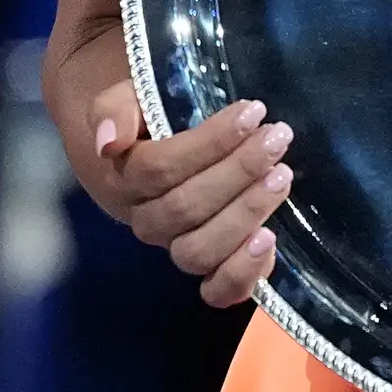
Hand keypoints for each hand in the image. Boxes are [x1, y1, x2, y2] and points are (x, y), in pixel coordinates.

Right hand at [89, 85, 290, 307]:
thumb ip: (115, 110)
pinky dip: (243, 273)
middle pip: (186, 207)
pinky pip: (218, 292)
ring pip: (201, 251)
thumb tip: (110, 143)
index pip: (160, 166)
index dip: (209, 142)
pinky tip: (269, 239)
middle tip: (276, 139)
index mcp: (126, 179)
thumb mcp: (131, 98)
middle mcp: (149, 222)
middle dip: (238, 171)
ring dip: (245, 214)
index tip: (251, 112)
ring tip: (281, 177)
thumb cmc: (153, 122)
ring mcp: (179, 249)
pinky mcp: (212, 272)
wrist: (157, 157)